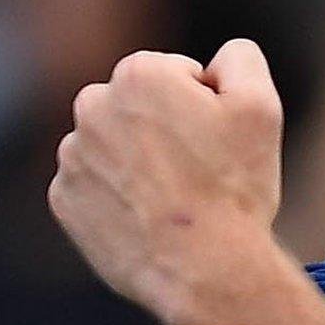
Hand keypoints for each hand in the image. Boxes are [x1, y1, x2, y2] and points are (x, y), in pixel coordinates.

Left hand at [49, 40, 284, 323]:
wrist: (203, 268)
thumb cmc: (234, 185)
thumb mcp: (261, 106)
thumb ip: (241, 58)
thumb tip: (221, 56)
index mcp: (138, 74)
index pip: (178, 74)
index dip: (207, 104)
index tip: (219, 141)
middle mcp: (92, 107)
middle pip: (139, 105)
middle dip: (166, 126)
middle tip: (201, 169)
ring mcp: (73, 156)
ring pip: (114, 144)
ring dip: (141, 161)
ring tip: (176, 198)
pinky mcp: (64, 200)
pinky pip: (95, 185)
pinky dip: (119, 196)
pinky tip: (151, 217)